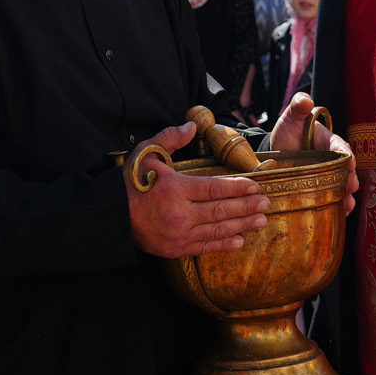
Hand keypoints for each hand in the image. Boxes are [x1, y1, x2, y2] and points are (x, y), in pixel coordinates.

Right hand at [126, 121, 270, 257]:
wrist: (109, 215)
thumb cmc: (129, 182)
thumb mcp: (146, 153)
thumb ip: (170, 138)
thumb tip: (191, 125)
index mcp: (175, 189)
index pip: (215, 189)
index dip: (238, 188)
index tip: (255, 186)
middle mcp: (179, 214)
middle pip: (221, 210)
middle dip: (247, 206)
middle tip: (266, 202)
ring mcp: (178, 234)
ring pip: (217, 230)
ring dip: (242, 225)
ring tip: (261, 220)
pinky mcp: (174, 249)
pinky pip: (204, 247)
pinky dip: (223, 244)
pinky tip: (239, 240)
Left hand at [269, 94, 359, 215]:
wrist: (272, 151)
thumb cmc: (287, 130)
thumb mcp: (291, 115)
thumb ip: (299, 105)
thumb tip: (305, 100)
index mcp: (328, 142)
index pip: (341, 147)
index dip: (347, 155)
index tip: (351, 163)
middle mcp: (330, 160)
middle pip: (345, 171)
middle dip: (350, 179)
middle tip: (351, 188)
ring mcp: (325, 176)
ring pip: (340, 186)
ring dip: (346, 196)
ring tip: (348, 205)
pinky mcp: (317, 189)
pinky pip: (329, 197)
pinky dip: (335, 205)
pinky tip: (339, 213)